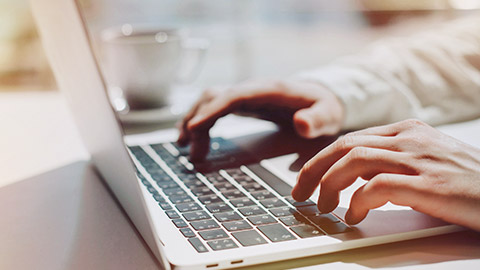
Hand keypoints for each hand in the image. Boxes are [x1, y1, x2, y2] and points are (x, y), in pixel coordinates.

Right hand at [177, 79, 343, 160]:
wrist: (323, 96)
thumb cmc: (324, 106)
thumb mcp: (328, 114)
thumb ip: (317, 119)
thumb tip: (301, 123)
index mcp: (270, 89)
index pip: (233, 96)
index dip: (211, 110)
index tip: (194, 128)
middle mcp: (252, 89)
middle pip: (214, 97)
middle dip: (198, 121)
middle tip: (194, 153)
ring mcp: (245, 94)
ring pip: (209, 100)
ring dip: (193, 119)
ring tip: (184, 146)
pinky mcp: (243, 103)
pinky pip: (214, 107)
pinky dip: (200, 119)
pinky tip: (191, 136)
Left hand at [292, 119, 479, 230]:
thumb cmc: (468, 183)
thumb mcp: (427, 162)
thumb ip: (393, 162)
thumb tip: (359, 181)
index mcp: (408, 130)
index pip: (350, 138)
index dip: (321, 159)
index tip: (307, 178)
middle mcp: (411, 138)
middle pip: (345, 146)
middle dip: (315, 170)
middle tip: (300, 193)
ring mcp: (420, 159)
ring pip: (354, 160)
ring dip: (330, 185)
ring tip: (323, 207)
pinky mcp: (430, 185)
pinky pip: (377, 187)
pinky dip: (357, 201)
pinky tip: (353, 216)